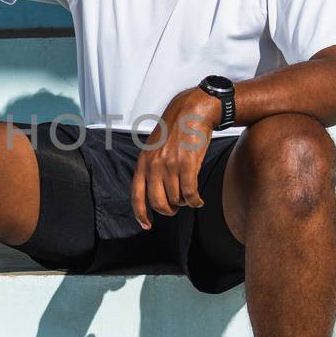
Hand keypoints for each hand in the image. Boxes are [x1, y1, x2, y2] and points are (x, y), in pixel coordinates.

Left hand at [129, 88, 223, 229]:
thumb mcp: (154, 148)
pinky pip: (190, 194)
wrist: (192, 111)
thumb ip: (151, 168)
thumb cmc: (175, 129)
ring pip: (176, 199)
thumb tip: (155, 192)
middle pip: (158, 203)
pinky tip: (199, 200)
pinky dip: (195, 201)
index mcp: (143, 163)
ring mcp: (170, 165)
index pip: (136, 195)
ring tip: (189, 196)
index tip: (146, 225)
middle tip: (176, 208)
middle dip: (169, 210)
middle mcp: (153, 166)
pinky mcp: (187, 164)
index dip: (140, 214)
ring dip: (185, 203)